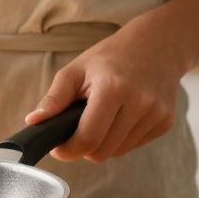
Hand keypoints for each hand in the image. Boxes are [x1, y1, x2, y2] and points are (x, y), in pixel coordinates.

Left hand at [24, 31, 184, 162]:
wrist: (158, 45)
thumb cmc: (111, 57)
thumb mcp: (77, 70)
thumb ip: (54, 98)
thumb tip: (33, 121)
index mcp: (112, 89)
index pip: (88, 139)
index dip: (68, 150)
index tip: (59, 148)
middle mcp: (139, 103)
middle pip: (102, 152)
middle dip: (84, 147)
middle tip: (77, 131)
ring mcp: (156, 114)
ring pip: (117, 152)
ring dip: (103, 144)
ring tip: (100, 119)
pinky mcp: (165, 123)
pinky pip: (133, 146)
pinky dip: (120, 140)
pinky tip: (120, 118)